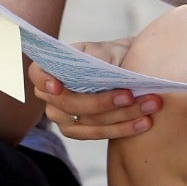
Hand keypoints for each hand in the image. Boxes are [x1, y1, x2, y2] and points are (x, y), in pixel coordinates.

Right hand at [29, 39, 165, 138]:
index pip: (36, 74)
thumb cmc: (114, 55)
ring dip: (120, 116)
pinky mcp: (82, 132)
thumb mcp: (106, 50)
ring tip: (149, 105)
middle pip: (68, 104)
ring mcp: (64, 117)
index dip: (43, 81)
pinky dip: (124, 129)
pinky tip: (145, 122)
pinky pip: (99, 134)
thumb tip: (93, 71)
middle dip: (101, 102)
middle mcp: (52, 95)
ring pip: (86, 122)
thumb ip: (96, 60)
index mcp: (53, 68)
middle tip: (131, 94)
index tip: (57, 86)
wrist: (130, 68)